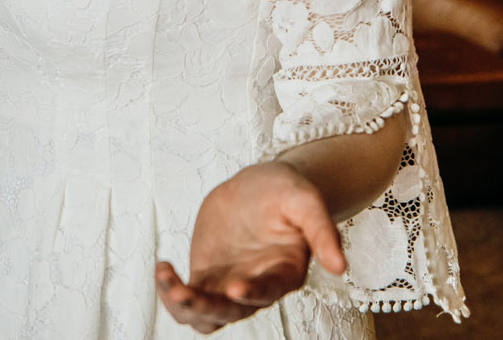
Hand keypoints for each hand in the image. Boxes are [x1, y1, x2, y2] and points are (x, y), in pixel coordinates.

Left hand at [155, 160, 345, 333]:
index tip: (235, 287)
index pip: (268, 292)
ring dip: (182, 306)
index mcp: (284, 273)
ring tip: (165, 278)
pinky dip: (170, 290)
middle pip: (229, 313)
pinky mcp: (206, 277)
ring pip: (203, 315)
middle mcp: (256, 287)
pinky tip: (162, 268)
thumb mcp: (306, 200)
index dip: (253, 293)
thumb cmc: (287, 193)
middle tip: (183, 292)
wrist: (260, 186)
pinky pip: (185, 297)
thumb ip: (323, 230)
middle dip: (205, 307)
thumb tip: (340, 266)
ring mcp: (228, 286)